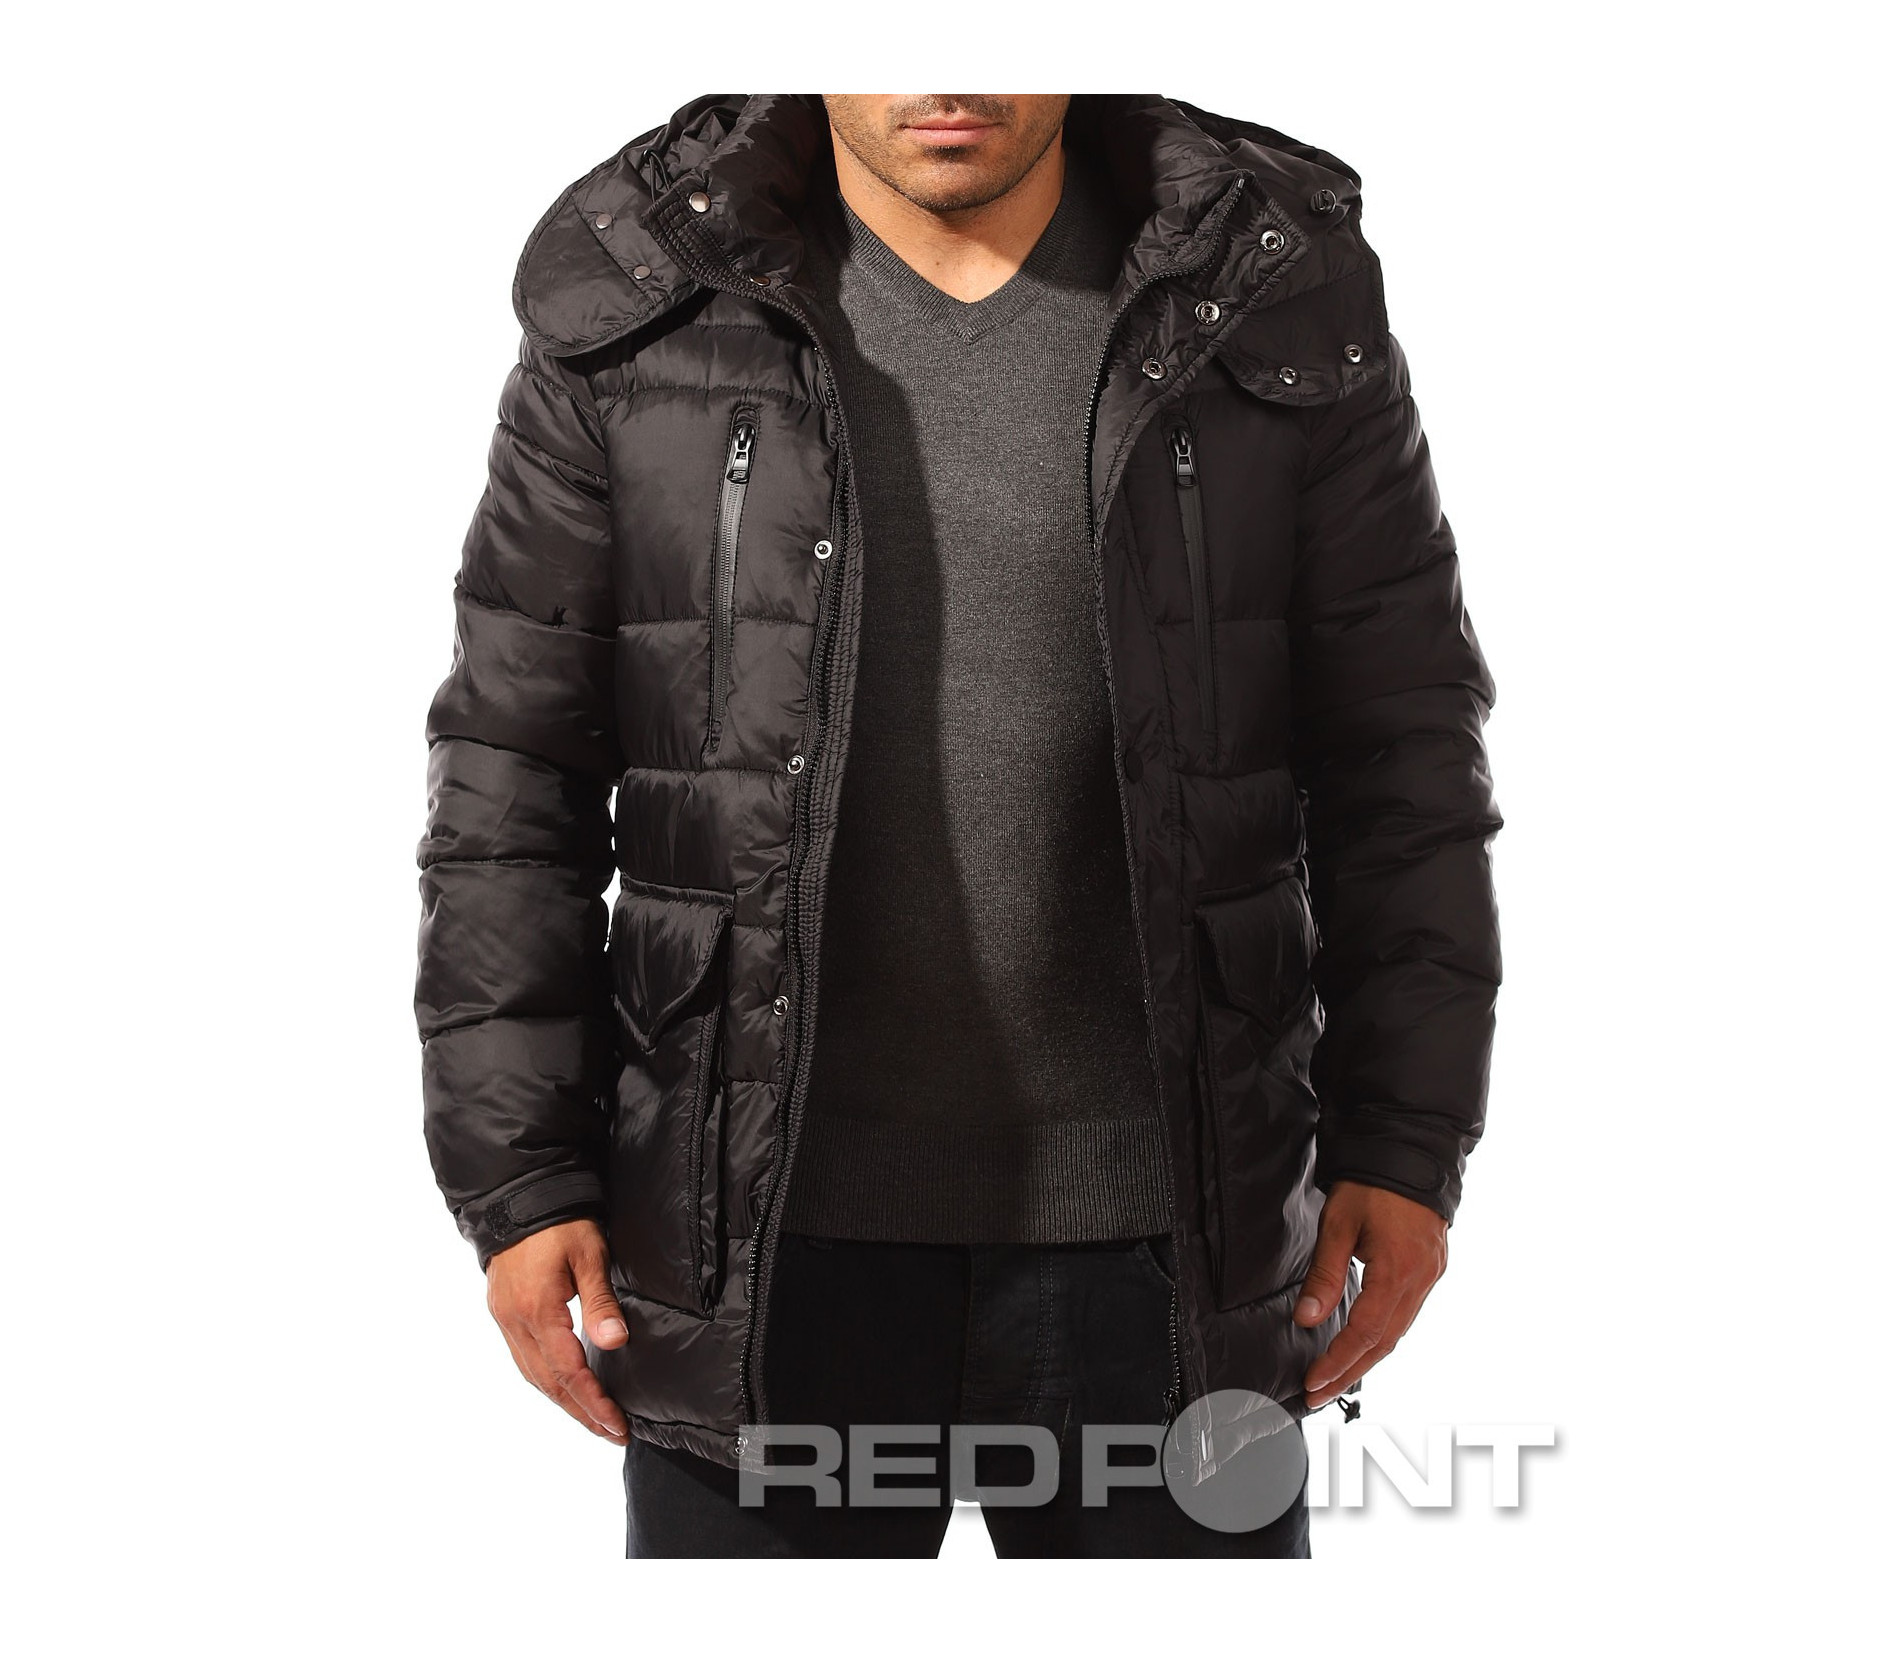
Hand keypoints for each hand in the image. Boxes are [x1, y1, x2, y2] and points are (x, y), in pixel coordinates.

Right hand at [485, 1219, 629, 1443]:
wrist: (519, 1195)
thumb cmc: (560, 1220)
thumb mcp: (589, 1255)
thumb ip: (599, 1302)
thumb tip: (613, 1343)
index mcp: (538, 1310)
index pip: (568, 1371)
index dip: (593, 1402)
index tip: (617, 1424)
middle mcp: (515, 1321)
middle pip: (548, 1382)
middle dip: (580, 1412)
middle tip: (610, 1433)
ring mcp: (504, 1318)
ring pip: (532, 1375)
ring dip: (562, 1401)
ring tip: (592, 1419)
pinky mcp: (502, 1311)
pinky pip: (523, 1359)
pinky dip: (546, 1380)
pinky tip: (564, 1387)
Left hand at [1294, 1181, 1447, 1407]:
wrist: (1412, 1151)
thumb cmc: (1373, 1183)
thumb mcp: (1339, 1224)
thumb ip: (1324, 1275)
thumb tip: (1307, 1319)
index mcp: (1399, 1271)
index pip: (1365, 1333)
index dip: (1338, 1363)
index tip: (1314, 1384)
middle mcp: (1421, 1280)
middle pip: (1385, 1343)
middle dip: (1350, 1373)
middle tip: (1319, 1394)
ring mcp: (1430, 1276)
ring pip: (1398, 1332)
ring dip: (1366, 1359)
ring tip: (1335, 1379)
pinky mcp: (1431, 1269)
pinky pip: (1407, 1314)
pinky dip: (1383, 1336)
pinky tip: (1364, 1345)